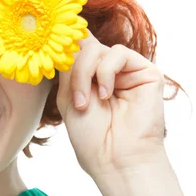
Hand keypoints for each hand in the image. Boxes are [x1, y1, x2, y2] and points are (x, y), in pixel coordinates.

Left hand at [56, 29, 166, 179]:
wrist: (115, 160)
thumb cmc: (91, 136)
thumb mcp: (68, 95)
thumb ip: (69, 65)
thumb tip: (70, 35)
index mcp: (90, 74)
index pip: (77, 45)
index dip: (64, 40)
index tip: (48, 38)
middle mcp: (108, 68)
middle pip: (83, 45)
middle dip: (74, 69)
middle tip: (77, 98)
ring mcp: (128, 70)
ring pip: (98, 48)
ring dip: (86, 73)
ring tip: (89, 102)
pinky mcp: (147, 72)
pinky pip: (119, 53)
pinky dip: (106, 72)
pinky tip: (106, 94)